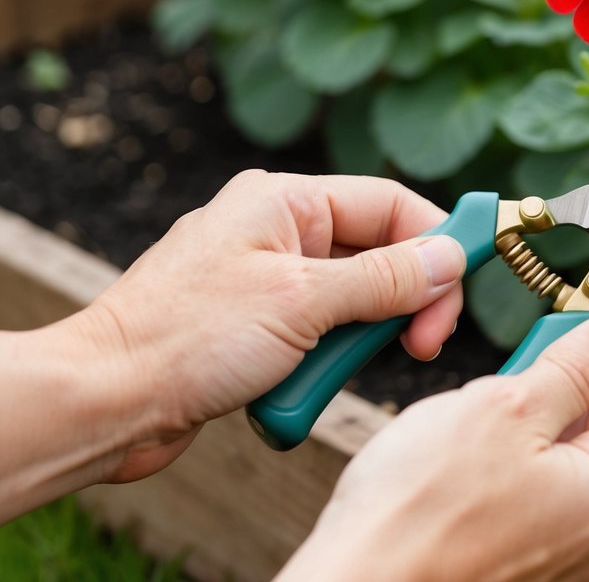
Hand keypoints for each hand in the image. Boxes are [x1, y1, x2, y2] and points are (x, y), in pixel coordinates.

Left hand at [79, 170, 467, 482]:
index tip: (468, 282)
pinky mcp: (258, 326)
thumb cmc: (188, 337)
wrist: (107, 400)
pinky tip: (306, 385)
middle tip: (422, 344)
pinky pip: (321, 334)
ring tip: (336, 369)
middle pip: (379, 254)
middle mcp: (278, 231)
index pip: (391, 204)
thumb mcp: (304, 300)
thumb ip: (386, 278)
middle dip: (406, 301)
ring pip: (354, 301)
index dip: (438, 240)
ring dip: (357, 342)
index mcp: (286, 202)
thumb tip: (450, 257)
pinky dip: (325, 363)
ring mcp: (267, 280)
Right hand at [280, 311, 588, 581]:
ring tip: (456, 439)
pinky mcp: (514, 576)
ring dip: (510, 439)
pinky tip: (446, 482)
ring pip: (548, 470)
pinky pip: (518, 509)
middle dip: (541, 398)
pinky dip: (489, 483)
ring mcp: (555, 566)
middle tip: (490, 387)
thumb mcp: (504, 408)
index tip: (553, 328)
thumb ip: (573, 368)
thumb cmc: (417, 514)